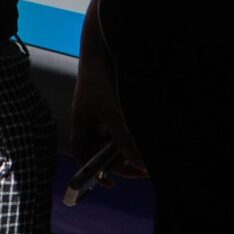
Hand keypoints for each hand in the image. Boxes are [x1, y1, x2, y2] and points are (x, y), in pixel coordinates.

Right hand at [69, 0, 146, 180]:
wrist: (105, 48)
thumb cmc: (101, 81)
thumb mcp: (113, 115)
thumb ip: (125, 141)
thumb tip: (141, 166)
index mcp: (82, 125)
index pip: (84, 155)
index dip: (93, 172)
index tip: (110, 185)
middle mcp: (93, 122)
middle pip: (104, 151)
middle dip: (122, 161)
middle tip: (146, 168)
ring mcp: (106, 113)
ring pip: (119, 140)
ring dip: (133, 147)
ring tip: (151, 151)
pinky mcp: (119, 105)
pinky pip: (127, 127)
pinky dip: (137, 134)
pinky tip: (149, 134)